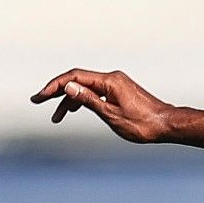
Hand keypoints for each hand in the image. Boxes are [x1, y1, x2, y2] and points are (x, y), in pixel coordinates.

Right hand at [30, 69, 177, 143]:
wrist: (166, 125)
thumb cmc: (143, 124)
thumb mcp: (111, 115)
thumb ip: (88, 101)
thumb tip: (68, 87)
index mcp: (109, 81)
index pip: (74, 77)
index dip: (54, 86)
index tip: (40, 97)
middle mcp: (111, 78)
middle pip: (77, 80)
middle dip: (56, 90)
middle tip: (37, 100)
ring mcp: (115, 84)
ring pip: (85, 88)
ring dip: (68, 100)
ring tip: (55, 118)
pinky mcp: (119, 92)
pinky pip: (95, 93)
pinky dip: (82, 101)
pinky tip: (73, 111)